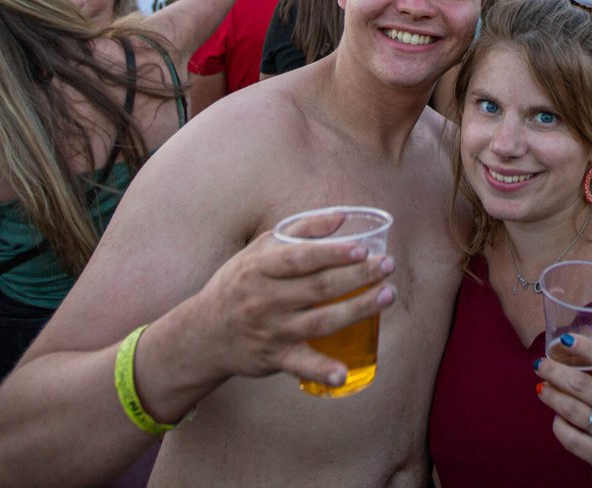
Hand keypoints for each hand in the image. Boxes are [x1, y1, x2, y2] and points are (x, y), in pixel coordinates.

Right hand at [189, 231, 394, 388]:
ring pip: (321, 321)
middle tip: (387, 265)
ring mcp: (271, 330)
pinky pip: (301, 366)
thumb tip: (342, 217)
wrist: (203, 333)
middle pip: (319, 287)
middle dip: (358, 276)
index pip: (301, 258)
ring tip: (387, 296)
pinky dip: (322, 372)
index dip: (333, 253)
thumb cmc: (239, 283)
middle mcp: (265, 299)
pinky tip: (343, 374)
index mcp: (260, 268)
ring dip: (357, 310)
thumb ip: (301, 230)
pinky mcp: (275, 358)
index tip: (363, 248)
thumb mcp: (260, 250)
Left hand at [535, 334, 591, 487]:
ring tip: (542, 388)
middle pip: (582, 385)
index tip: (565, 339)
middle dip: (554, 372)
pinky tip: (556, 418)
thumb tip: (582, 329)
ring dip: (551, 396)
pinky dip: (558, 425)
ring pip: (572, 411)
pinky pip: (570, 438)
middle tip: (539, 365)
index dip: (586, 348)